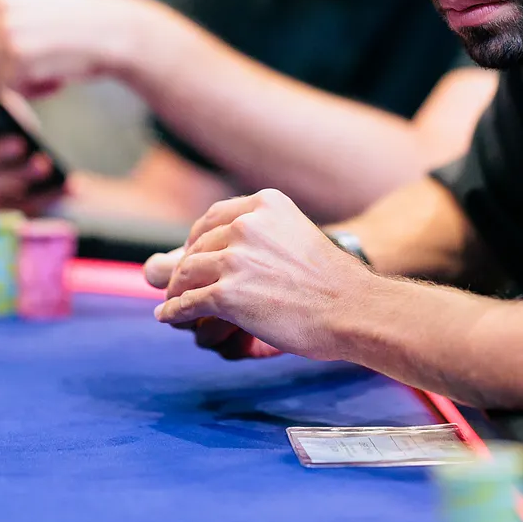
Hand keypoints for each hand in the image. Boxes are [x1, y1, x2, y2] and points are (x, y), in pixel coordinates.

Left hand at [0, 0, 158, 119]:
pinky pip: (10, 85)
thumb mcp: (40, 13)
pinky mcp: (21, 51)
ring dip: (6, 93)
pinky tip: (55, 85)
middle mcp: (2, 3)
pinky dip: (31, 93)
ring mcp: (10, 26)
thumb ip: (7, 26)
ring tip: (37, 92)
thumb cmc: (85, 29)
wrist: (120, 32)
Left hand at [154, 190, 371, 361]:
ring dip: (175, 290)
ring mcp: (235, 259)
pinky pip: (186, 303)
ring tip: (173, 301)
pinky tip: (168, 317)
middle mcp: (247, 225)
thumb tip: (214, 243)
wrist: (354, 309)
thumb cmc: (330, 280)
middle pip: (197, 246)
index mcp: (265, 204)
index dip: (198, 240)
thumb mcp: (294, 234)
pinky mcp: (226, 295)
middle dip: (186, 267)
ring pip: (186, 274)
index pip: (213, 218)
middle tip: (180, 284)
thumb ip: (256, 236)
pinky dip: (173, 312)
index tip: (195, 256)